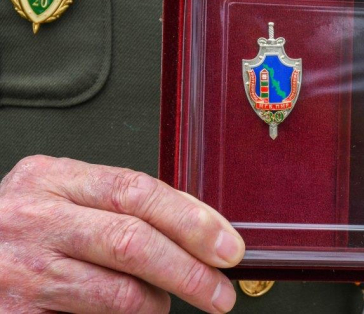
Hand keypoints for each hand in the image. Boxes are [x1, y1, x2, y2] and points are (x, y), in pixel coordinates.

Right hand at [0, 155, 244, 312]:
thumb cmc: (25, 225)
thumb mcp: (65, 196)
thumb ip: (124, 203)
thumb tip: (201, 223)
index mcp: (51, 179)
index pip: (137, 192)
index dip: (192, 220)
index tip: (227, 246)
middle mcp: (34, 220)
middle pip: (132, 242)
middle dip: (189, 270)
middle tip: (220, 292)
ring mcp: (21, 271)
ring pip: (118, 293)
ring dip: (157, 302)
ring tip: (165, 299)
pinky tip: (131, 313)